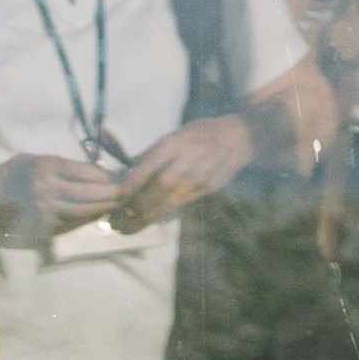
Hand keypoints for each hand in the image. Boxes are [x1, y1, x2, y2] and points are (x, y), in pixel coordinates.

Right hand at [0, 152, 128, 230]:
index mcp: (48, 167)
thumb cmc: (12, 175)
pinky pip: (72, 223)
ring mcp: (46, 210)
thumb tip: (94, 172)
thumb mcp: (34, 160)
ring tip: (119, 205)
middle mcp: (48, 188)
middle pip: (91, 193)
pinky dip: (87, 219)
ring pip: (84, 211)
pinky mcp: (43, 227)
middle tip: (128, 193)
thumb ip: (63, 165)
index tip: (122, 177)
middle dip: (113, 194)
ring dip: (104, 208)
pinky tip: (98, 215)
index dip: (108, 177)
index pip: (88, 172)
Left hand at [125, 112, 256, 210]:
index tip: (119, 197)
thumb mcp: (175, 135)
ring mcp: (200, 176)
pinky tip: (153, 219)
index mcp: (175, 142)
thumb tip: (127, 172)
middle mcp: (187, 159)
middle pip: (160, 186)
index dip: (133, 183)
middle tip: (121, 217)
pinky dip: (167, 213)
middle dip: (140, 204)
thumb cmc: (200, 134)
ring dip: (151, 215)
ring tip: (133, 225)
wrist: (239, 137)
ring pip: (172, 200)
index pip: (149, 165)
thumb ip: (154, 153)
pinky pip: (183, 203)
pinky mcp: (208, 188)